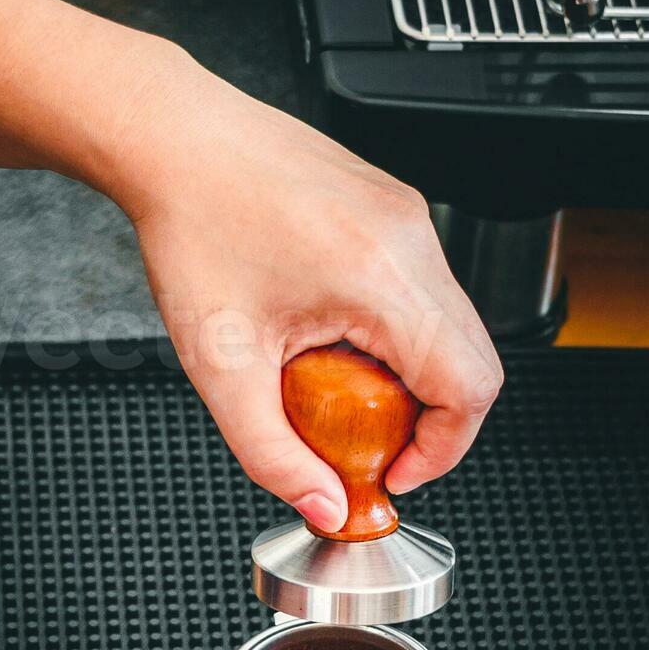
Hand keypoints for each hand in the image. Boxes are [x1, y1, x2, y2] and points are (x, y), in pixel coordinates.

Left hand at [112, 51, 503, 528]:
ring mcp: (408, 216)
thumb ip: (273, 453)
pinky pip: (425, 286)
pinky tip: (331, 330)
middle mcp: (409, 240)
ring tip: (338, 383)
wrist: (174, 141)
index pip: (470, 386)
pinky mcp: (395, 205)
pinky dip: (396, 328)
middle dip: (430, 419)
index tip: (393, 471)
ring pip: (452, 323)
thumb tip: (324, 508)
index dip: (443, 449)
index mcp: (379, 278)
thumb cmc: (191, 228)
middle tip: (367, 442)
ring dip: (412, 372)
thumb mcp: (221, 365)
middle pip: (474, 360)